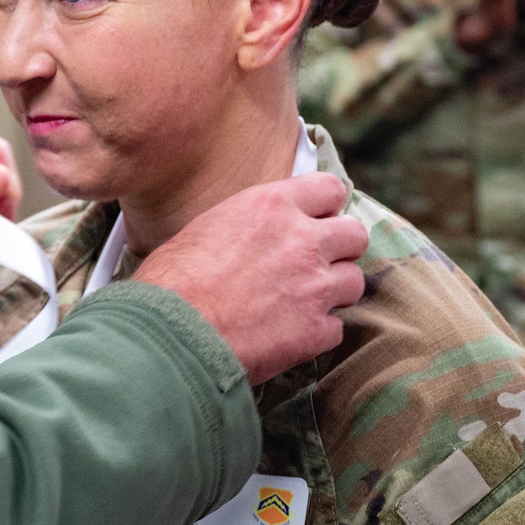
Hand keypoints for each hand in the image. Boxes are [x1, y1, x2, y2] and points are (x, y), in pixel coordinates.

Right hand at [133, 174, 367, 384]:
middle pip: (355, 234)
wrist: (169, 336)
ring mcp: (315, 286)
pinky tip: (287, 335)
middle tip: (314, 264)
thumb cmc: (170, 284)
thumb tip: (252, 233)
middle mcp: (301, 240)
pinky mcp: (316, 330)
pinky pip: (336, 328)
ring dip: (333, 292)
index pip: (329, 189)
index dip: (324, 207)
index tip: (314, 220)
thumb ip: (246, 225)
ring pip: (354, 282)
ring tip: (300, 303)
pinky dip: (316, 333)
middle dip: (340, 249)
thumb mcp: (204, 230)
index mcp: (271, 206)